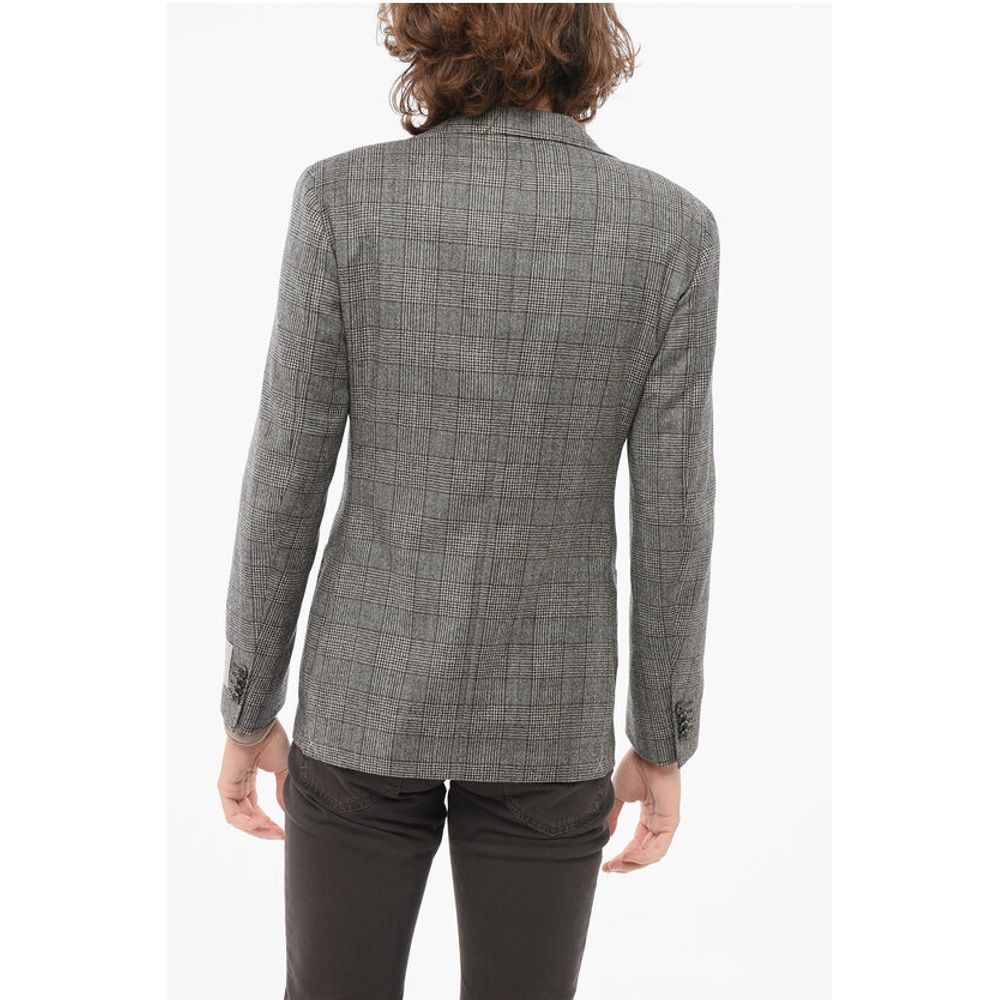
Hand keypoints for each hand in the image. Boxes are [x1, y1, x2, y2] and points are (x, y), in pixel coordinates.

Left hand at [217, 720, 289, 839]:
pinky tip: (262, 822)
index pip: (256, 809)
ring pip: (240, 820)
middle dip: (264, 829)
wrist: (260, 726)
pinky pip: (233, 814)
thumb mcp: (282, 769)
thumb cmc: (270, 741)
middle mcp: (238, 787)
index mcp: (248, 781)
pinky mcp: (225, 788)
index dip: (269, 822)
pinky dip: (247, 823)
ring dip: (257, 829)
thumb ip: (281, 790)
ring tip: (273, 830)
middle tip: (280, 835)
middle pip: (248, 817)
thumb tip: (285, 811)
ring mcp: (230, 788)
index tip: (284, 830)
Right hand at [602, 748, 680, 873]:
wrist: (647, 752)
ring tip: (616, 865)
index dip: (621, 857)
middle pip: (644, 853)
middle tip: (609, 869)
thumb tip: (605, 835)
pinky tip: (627, 857)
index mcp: (648, 816)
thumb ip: (613, 816)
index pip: (636, 844)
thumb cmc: (635, 767)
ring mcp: (666, 823)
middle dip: (626, 864)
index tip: (606, 865)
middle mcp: (658, 822)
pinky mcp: (671, 822)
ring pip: (651, 855)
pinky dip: (643, 856)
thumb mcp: (618, 796)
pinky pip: (658, 848)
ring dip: (633, 863)